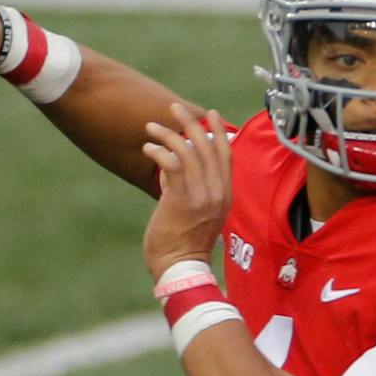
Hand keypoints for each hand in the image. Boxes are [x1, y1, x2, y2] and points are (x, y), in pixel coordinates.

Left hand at [141, 104, 232, 279]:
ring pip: (188, 151)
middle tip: (175, 107)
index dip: (219, 131)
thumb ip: (190, 189)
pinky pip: (172, 164)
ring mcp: (201, 195)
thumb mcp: (198, 214)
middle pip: (208, 146)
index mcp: (225, 195)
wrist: (180, 267)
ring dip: (168, 133)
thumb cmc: (184, 244)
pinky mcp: (181, 198)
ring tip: (151, 126)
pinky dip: (159, 151)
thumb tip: (172, 169)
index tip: (210, 113)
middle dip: (191, 123)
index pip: (226, 155)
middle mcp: (217, 192)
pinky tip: (148, 148)